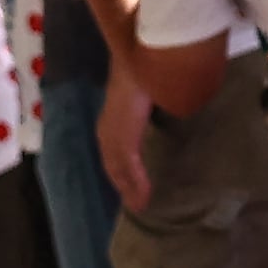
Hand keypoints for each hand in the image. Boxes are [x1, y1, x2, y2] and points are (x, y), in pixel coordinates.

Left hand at [97, 81, 153, 211]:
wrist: (139, 62)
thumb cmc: (146, 71)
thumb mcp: (145, 92)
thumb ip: (148, 102)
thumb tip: (161, 101)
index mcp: (111, 120)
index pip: (113, 151)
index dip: (121, 169)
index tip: (128, 184)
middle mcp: (107, 131)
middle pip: (113, 166)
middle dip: (123, 185)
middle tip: (135, 203)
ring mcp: (113, 137)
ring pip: (120, 171)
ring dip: (130, 190)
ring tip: (141, 205)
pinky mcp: (123, 141)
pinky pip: (129, 169)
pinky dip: (137, 185)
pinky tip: (144, 198)